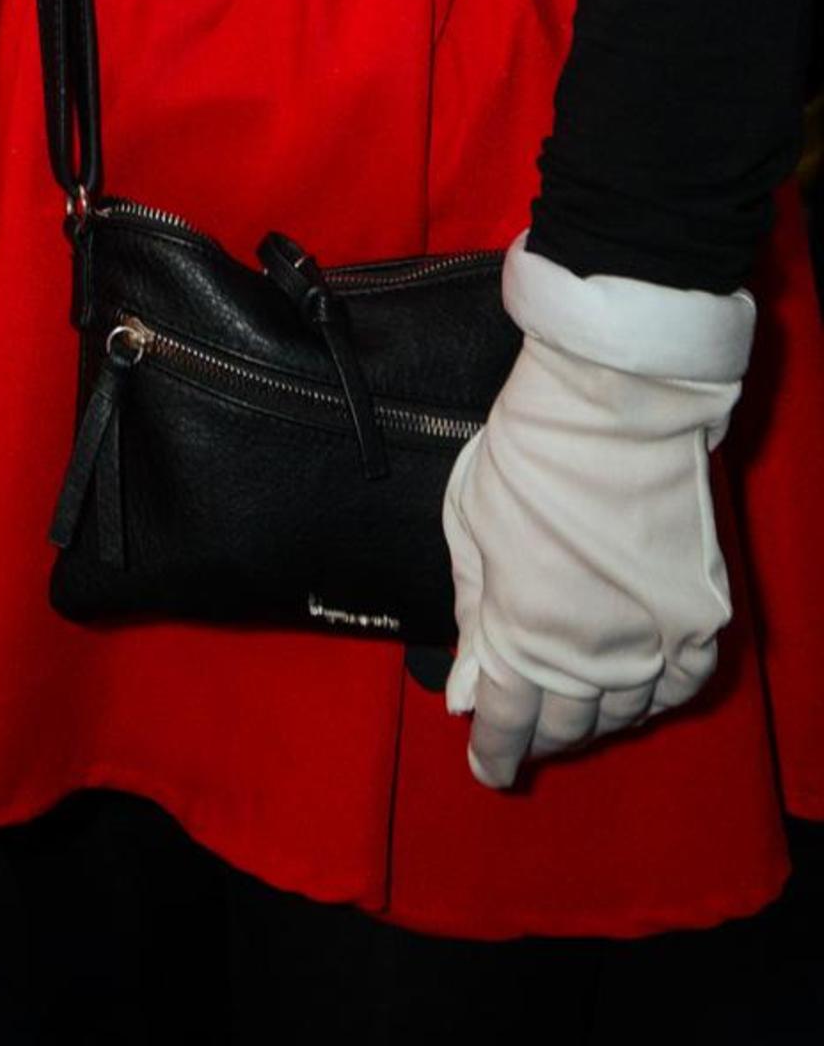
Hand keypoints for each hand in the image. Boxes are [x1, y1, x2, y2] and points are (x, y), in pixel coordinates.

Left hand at [443, 236, 750, 789]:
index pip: (510, 721)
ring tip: (573, 713)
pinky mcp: (700, 616)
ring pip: (624, 712)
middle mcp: (597, 654)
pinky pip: (681, 685)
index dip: (495, 751)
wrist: (617, 403)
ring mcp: (655, 639)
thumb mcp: (472, 524)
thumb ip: (473, 611)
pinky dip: (655, 698)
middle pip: (568, 723)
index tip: (485, 768)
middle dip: (540, 734)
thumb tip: (470, 686)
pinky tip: (635, 693)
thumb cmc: (531, 452)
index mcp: (529, 633)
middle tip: (523, 733)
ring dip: (594, 719)